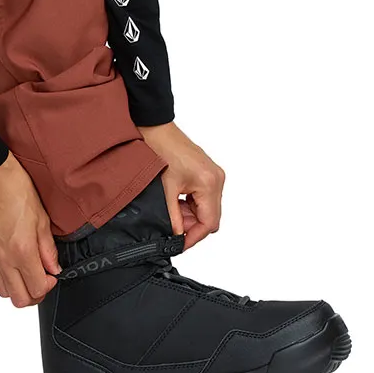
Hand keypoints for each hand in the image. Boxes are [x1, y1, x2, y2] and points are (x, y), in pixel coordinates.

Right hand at [0, 151, 60, 306]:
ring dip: (17, 287)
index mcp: (21, 251)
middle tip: (40, 278)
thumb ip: (48, 250)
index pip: (36, 289)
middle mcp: (2, 259)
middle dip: (34, 293)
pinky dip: (2, 276)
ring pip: (2, 291)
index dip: (48, 286)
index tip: (51, 275)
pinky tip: (11, 260)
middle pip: (18, 299)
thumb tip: (53, 268)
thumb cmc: (17, 190)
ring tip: (25, 270)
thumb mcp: (42, 219)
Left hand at [137, 121, 225, 250]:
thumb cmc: (160, 149)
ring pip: (207, 208)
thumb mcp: (165, 189)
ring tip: (171, 213)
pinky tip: (176, 203)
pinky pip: (204, 197)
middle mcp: (217, 179)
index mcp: (209, 183)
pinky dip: (191, 204)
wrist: (156, 128)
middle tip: (172, 230)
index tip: (180, 245)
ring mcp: (214, 175)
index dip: (194, 237)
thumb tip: (176, 236)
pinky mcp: (208, 172)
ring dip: (191, 215)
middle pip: (211, 217)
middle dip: (192, 226)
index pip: (209, 222)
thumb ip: (172, 216)